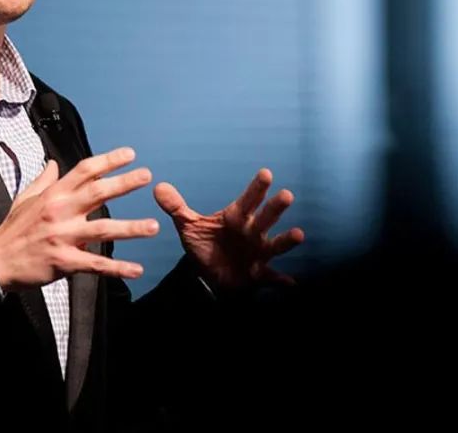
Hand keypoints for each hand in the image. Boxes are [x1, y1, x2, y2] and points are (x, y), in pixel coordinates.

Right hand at [0, 147, 158, 291]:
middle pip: (98, 193)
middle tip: (146, 176)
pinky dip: (117, 268)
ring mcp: (63, 237)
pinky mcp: (64, 261)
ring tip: (154, 226)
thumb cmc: (12, 230)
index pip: (84, 171)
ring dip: (131, 228)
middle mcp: (60, 212)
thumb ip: (44, 180)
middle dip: (124, 183)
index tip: (130, 154)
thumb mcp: (25, 198)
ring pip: (103, 229)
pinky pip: (96, 265)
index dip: (108, 160)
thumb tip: (54, 163)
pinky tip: (136, 269)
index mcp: (53, 195)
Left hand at [153, 168, 304, 288]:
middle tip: (286, 195)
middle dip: (275, 208)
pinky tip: (291, 283)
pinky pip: (271, 277)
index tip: (266, 174)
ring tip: (298, 234)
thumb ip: (176, 207)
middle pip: (265, 217)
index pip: (248, 200)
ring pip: (274, 244)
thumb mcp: (189, 226)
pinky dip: (280, 280)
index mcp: (236, 217)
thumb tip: (158, 187)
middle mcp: (251, 232)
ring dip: (286, 240)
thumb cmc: (206, 244)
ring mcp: (257, 252)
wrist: (209, 274)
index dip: (256, 188)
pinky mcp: (257, 274)